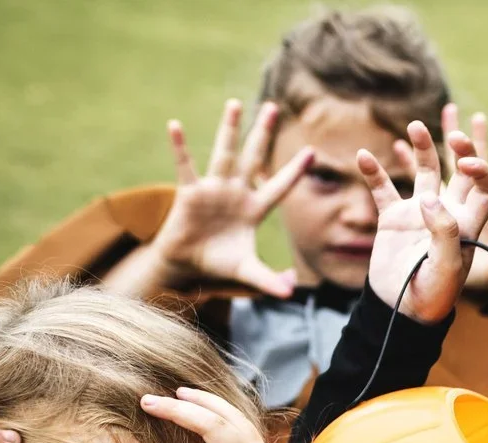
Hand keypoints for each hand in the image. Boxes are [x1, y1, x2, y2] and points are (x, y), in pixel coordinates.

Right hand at [140, 100, 313, 297]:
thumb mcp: (247, 271)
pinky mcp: (189, 192)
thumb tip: (290, 293)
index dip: (295, 171)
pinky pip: (185, 166)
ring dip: (229, 129)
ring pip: (224, 153)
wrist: (188, 263)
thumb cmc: (220, 263)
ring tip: (235, 104)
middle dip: (263, 134)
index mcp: (254, 208)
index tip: (312, 151)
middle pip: (254, 157)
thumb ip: (268, 280)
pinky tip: (175, 125)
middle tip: (273, 107)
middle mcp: (236, 192)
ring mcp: (213, 189)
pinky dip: (180, 147)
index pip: (280, 185)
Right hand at [357, 120, 487, 323]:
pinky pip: (383, 189)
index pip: (484, 188)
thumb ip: (444, 232)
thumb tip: (429, 198)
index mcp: (467, 223)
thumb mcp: (446, 267)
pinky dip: (373, 172)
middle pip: (459, 172)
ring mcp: (419, 212)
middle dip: (460, 150)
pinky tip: (362, 156)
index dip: (480, 170)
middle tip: (453, 135)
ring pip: (424, 171)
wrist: (402, 309)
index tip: (465, 162)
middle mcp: (446, 212)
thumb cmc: (433, 294)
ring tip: (415, 126)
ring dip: (421, 148)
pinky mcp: (393, 217)